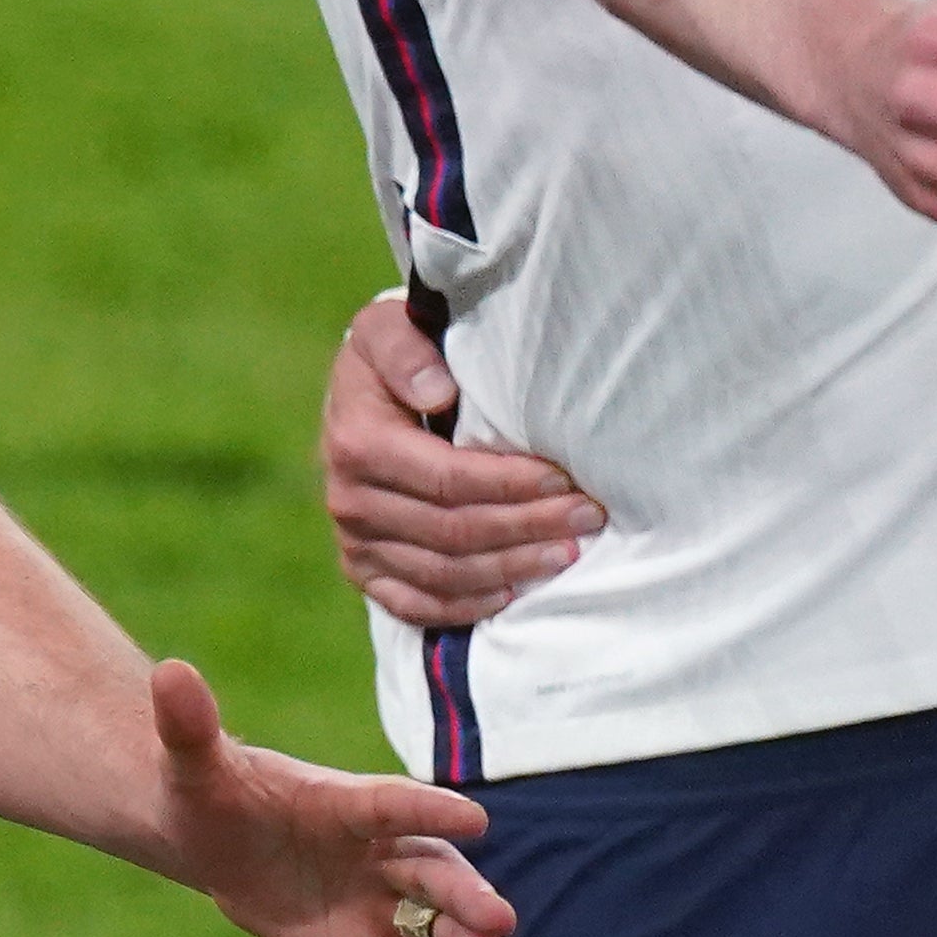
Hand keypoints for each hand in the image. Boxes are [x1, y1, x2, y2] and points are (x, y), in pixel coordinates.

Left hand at [143, 657, 509, 936]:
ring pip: (435, 923)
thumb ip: (189, 726)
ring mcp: (381, 900)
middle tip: (498, 917)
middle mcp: (377, 850)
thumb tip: (169, 672)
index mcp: (344, 801)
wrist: (215, 841)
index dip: (428, 809)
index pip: (391, 802)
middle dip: (465, 892)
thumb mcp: (192, 765)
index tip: (474, 818)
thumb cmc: (209, 793)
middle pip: (432, 868)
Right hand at [321, 290, 592, 626]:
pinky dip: (465, 606)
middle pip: (453, 532)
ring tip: (566, 555)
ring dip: (511, 568)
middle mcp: (348, 498)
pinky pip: (414, 604)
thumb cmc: (395, 358)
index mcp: (357, 443)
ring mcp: (353, 540)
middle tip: (587, 520)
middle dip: (528, 527)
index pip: (447, 479)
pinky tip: (511, 594)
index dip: (511, 486)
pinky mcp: (361, 569)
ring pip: (443, 573)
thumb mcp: (388, 330)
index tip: (565, 481)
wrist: (360, 394)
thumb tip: (437, 394)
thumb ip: (405, 350)